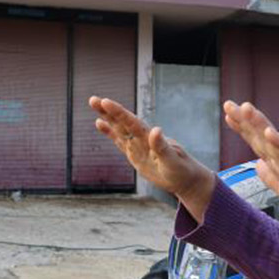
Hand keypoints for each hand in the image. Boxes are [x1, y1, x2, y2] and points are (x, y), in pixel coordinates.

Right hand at [89, 96, 216, 219]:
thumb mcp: (172, 161)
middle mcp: (142, 138)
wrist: (186, 179)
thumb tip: (155, 129)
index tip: (106, 102)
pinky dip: (110, 132)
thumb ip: (162, 147)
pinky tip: (99, 123)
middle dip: (108, 111)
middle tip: (93, 99)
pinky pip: (119, 141)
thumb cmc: (181, 171)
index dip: (119, 113)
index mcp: (150, 138)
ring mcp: (137, 145)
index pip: (132, 123)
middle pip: (123, 122)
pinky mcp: (134, 154)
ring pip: (119, 128)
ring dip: (107, 117)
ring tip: (94, 103)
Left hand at [223, 101, 278, 238]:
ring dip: (260, 124)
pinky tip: (271, 132)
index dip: (242, 128)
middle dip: (245, 120)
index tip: (228, 114)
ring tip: (247, 109)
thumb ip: (270, 176)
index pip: (258, 143)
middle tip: (229, 104)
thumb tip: (257, 164)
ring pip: (274, 142)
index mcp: (278, 164)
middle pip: (262, 137)